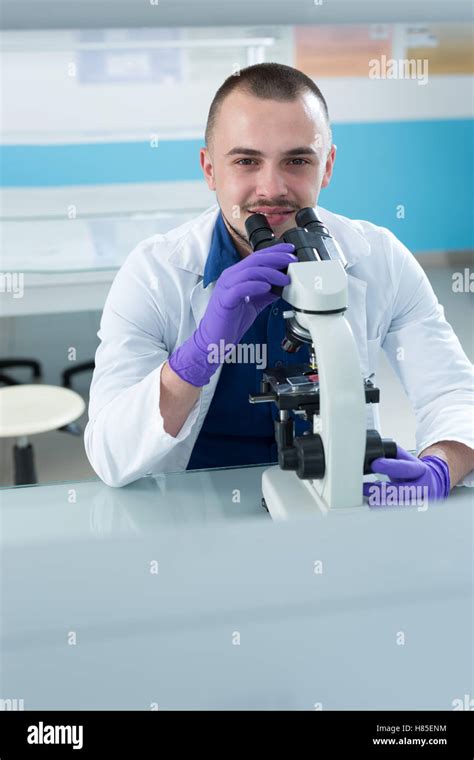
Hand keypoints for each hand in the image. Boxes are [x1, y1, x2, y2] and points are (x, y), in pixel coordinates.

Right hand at [168, 243, 296, 385]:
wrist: (215, 338)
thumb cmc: (231, 320)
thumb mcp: (255, 303)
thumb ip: (267, 293)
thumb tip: (284, 285)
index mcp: (237, 275)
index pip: (257, 257)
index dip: (275, 251)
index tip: (290, 250)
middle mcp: (230, 277)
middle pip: (255, 260)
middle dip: (276, 258)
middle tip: (292, 261)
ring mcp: (226, 287)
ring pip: (249, 272)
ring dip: (270, 273)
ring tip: (284, 279)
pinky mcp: (225, 300)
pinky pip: (240, 289)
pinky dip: (255, 286)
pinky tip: (267, 288)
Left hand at [363, 444, 449, 505]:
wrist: (432, 484)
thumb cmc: (415, 472)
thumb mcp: (407, 459)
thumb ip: (392, 454)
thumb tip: (374, 449)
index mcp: (421, 470)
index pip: (405, 468)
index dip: (390, 466)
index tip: (375, 464)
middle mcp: (424, 487)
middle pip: (403, 491)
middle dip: (382, 491)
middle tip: (365, 488)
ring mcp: (422, 502)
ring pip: (401, 506)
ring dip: (382, 503)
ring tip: (370, 499)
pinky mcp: (416, 513)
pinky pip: (400, 514)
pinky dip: (386, 510)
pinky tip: (377, 505)